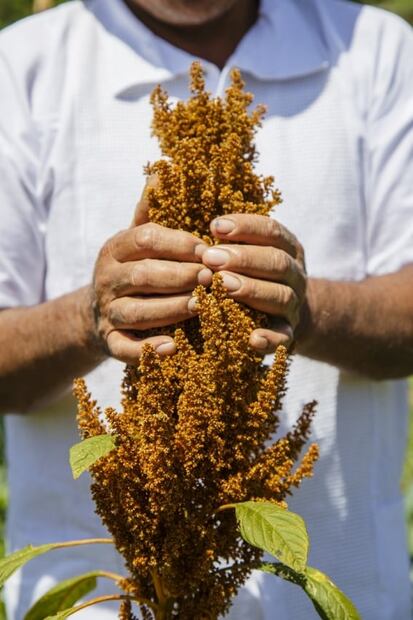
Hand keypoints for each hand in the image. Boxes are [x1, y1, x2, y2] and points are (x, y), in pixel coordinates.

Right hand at [90, 181, 211, 363]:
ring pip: (137, 312)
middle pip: (143, 275)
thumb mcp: (137, 239)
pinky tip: (173, 348)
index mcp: (115, 248)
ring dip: (171, 309)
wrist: (98, 313)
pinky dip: (148, 349)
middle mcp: (107, 279)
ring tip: (202, 306)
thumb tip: (161, 172)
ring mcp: (107, 313)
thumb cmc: (134, 269)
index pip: (146, 239)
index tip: (209, 248)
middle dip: (180, 275)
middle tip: (213, 277)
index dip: (179, 242)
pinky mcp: (110, 343)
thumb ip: (150, 211)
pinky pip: (125, 348)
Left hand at [200, 214, 306, 353]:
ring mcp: (294, 306)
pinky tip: (253, 339)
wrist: (289, 316)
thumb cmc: (257, 276)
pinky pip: (284, 338)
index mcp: (288, 249)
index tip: (215, 226)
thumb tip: (204, 232)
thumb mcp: (254, 253)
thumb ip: (235, 243)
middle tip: (210, 258)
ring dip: (252, 290)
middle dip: (243, 258)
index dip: (245, 227)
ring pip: (281, 296)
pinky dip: (270, 339)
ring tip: (223, 286)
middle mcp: (295, 275)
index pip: (272, 231)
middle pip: (277, 262)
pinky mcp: (290, 334)